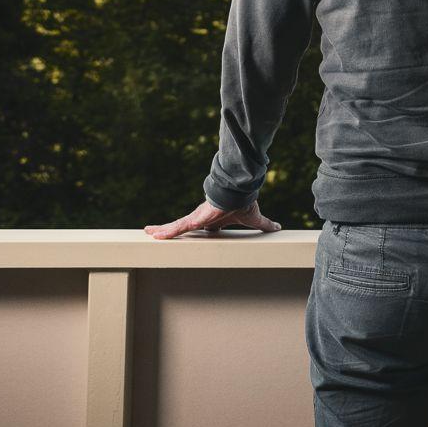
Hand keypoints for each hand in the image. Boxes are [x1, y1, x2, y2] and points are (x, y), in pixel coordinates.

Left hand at [143, 198, 281, 237]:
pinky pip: (177, 227)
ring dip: (163, 230)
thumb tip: (279, 228)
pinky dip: (166, 231)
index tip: (190, 231)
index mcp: (214, 219)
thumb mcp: (254, 219)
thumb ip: (265, 224)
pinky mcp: (194, 218)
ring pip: (176, 226)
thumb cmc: (246, 202)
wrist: (240, 192)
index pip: (200, 226)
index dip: (193, 229)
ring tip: (148, 233)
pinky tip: (154, 235)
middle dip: (170, 229)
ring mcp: (196, 217)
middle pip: (183, 226)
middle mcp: (202, 217)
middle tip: (157, 233)